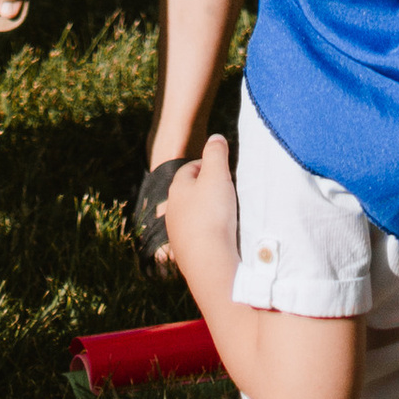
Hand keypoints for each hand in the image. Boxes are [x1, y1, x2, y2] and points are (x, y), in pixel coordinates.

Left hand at [163, 133, 240, 290]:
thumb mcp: (217, 174)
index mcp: (177, 188)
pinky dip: (208, 233)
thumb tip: (215, 137)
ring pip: (192, 216)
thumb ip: (216, 152)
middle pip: (190, 192)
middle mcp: (171, 210)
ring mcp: (176, 234)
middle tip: (227, 190)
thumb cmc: (212, 214)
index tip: (225, 169)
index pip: (190, 168)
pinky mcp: (185, 254)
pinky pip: (197, 237)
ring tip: (226, 214)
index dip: (208, 165)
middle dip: (207, 189)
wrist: (209, 262)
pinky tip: (221, 236)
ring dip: (206, 212)